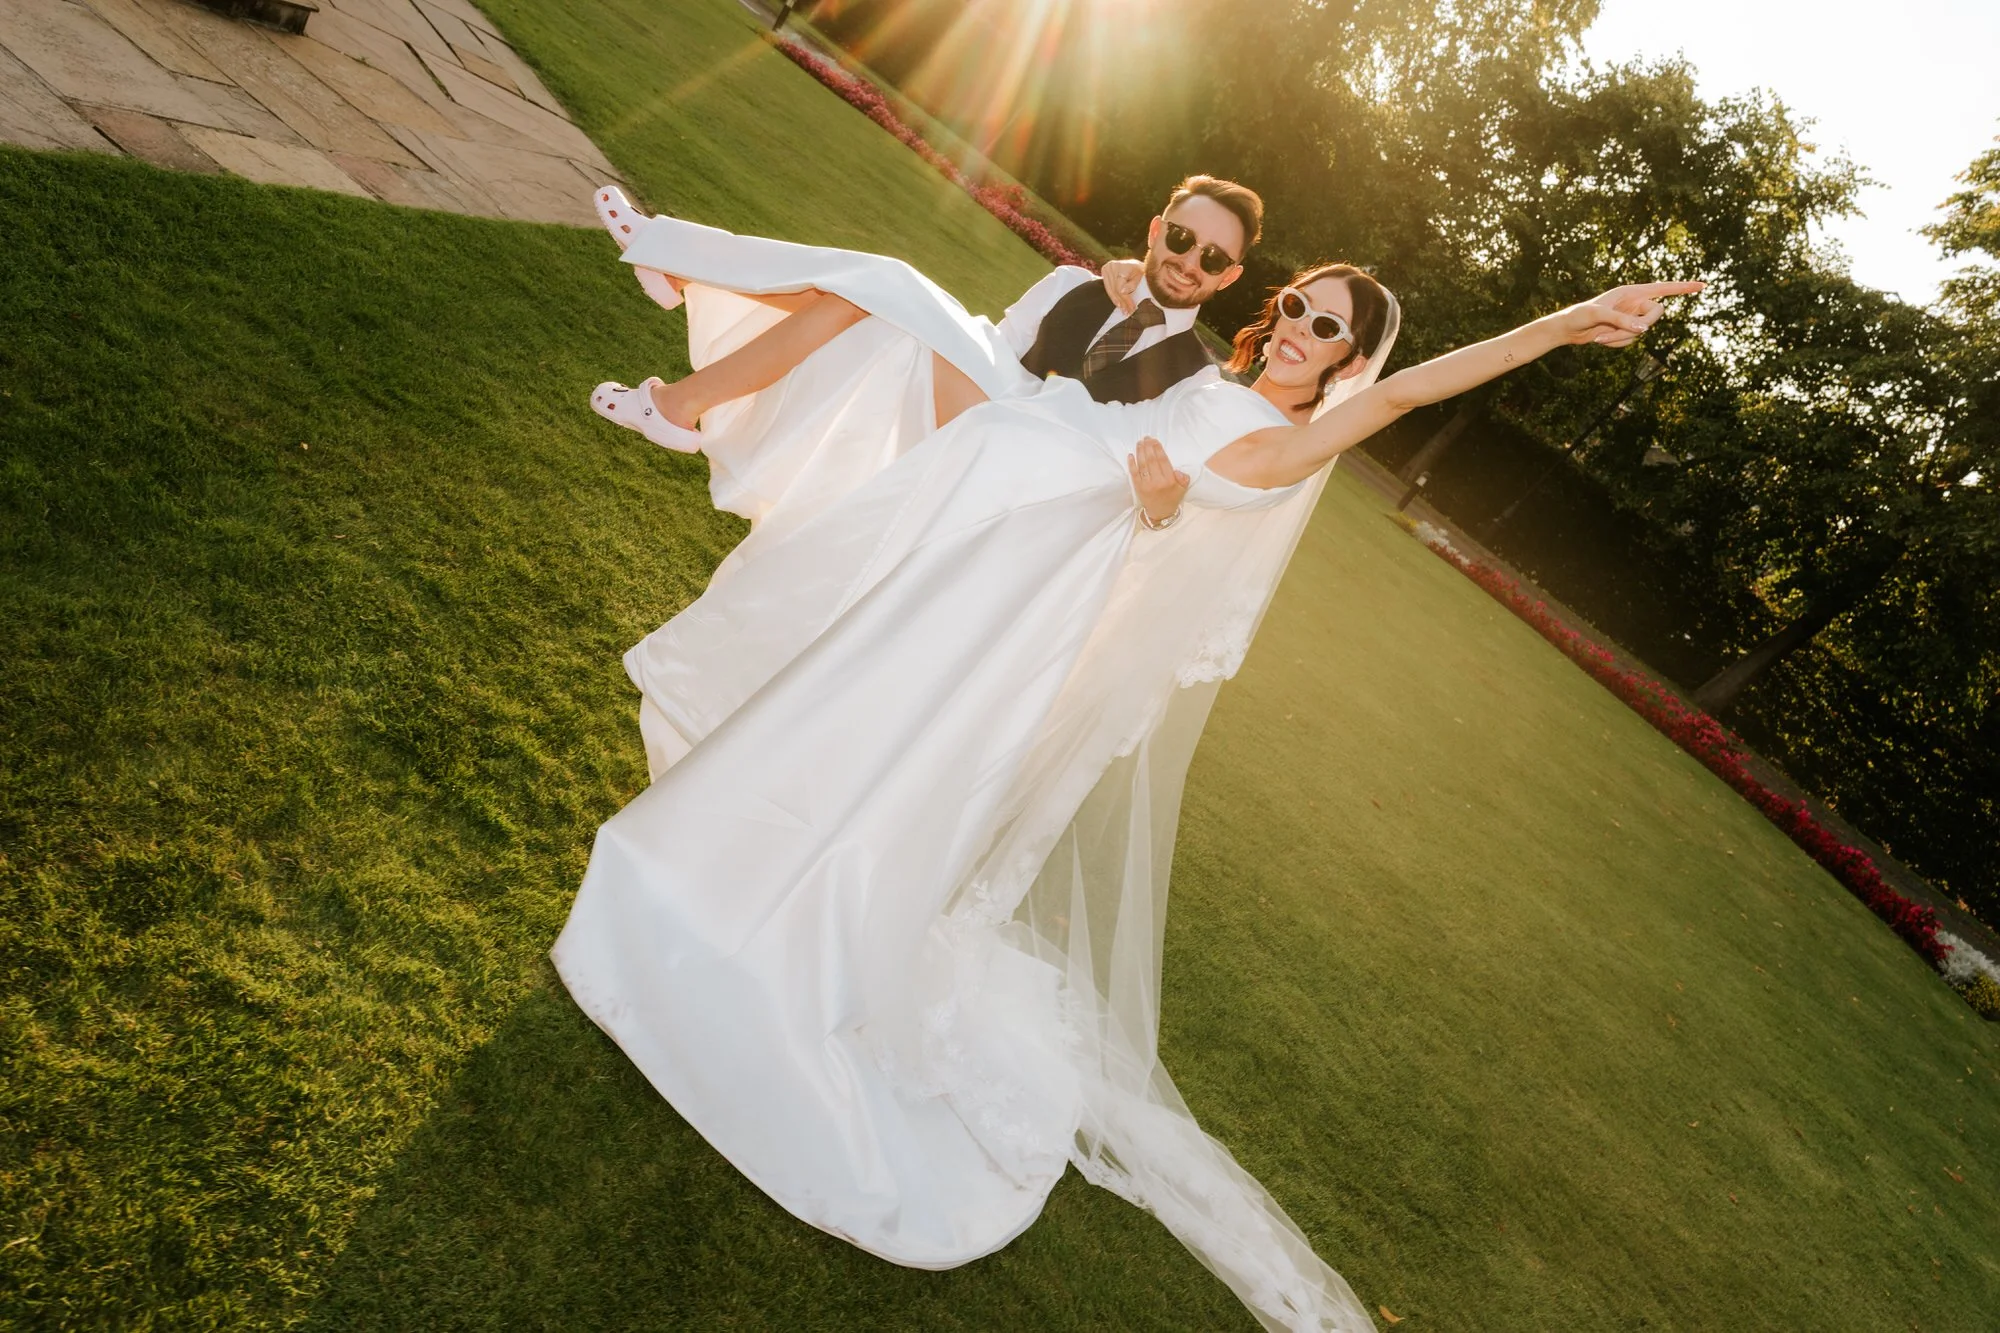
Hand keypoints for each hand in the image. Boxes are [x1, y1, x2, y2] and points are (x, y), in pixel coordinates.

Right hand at [1102, 258, 1146, 314]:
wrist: (1136, 264)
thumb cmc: (1141, 270)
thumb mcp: (1140, 276)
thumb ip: (1132, 284)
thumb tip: (1122, 291)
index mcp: (1119, 265)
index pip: (1119, 287)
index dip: (1125, 299)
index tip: (1131, 308)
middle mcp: (1110, 266)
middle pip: (1114, 289)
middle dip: (1122, 302)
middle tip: (1127, 312)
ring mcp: (1106, 269)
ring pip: (1110, 290)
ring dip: (1117, 301)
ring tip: (1124, 310)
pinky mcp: (1104, 272)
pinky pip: (1108, 288)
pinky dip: (1113, 296)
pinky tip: (1118, 303)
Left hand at [1127, 436, 1189, 524]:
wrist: (1160, 514)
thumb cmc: (1172, 499)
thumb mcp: (1183, 489)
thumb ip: (1183, 478)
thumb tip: (1177, 471)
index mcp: (1169, 480)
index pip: (1163, 460)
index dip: (1158, 449)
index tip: (1155, 440)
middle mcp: (1157, 482)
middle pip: (1151, 460)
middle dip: (1148, 447)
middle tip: (1146, 438)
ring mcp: (1146, 485)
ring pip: (1142, 465)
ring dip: (1140, 452)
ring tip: (1140, 443)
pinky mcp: (1138, 487)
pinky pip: (1134, 474)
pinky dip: (1131, 464)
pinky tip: (1130, 455)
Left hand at [1557, 280, 1705, 347]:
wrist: (1567, 329)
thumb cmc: (1579, 315)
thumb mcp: (1598, 315)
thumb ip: (1621, 320)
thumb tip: (1644, 329)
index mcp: (1631, 291)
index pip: (1663, 288)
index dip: (1683, 287)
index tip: (1703, 285)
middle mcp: (1634, 303)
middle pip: (1656, 315)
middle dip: (1641, 326)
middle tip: (1621, 329)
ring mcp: (1631, 319)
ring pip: (1641, 332)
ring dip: (1620, 338)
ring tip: (1599, 336)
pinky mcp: (1625, 332)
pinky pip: (1631, 341)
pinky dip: (1616, 344)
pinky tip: (1600, 340)